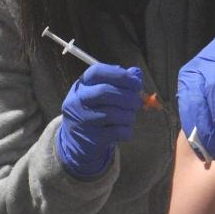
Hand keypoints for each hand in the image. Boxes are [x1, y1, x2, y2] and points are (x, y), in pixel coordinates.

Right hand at [56, 63, 143, 178]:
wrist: (77, 141)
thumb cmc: (96, 110)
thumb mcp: (103, 92)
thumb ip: (121, 81)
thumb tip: (137, 73)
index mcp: (81, 85)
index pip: (97, 72)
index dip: (120, 75)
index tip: (136, 82)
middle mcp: (77, 101)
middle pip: (104, 92)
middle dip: (127, 96)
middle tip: (137, 102)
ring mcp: (82, 121)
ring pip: (112, 114)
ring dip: (129, 115)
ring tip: (130, 117)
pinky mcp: (90, 139)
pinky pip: (116, 132)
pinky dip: (127, 130)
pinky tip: (125, 129)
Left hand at [176, 8, 214, 160]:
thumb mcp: (211, 82)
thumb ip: (205, 103)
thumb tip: (203, 138)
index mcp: (189, 77)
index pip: (187, 107)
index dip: (194, 129)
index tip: (201, 151)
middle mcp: (199, 67)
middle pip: (199, 101)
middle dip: (206, 127)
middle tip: (214, 149)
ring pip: (213, 89)